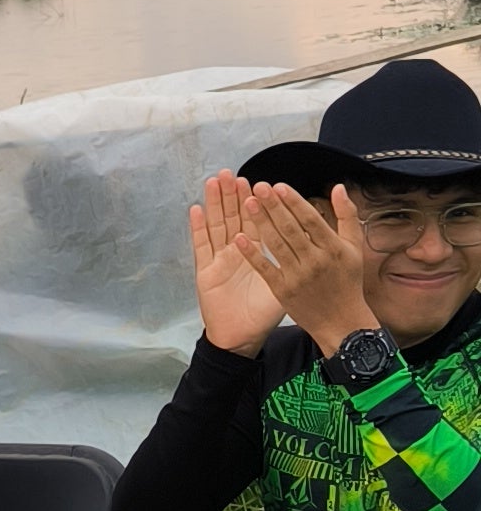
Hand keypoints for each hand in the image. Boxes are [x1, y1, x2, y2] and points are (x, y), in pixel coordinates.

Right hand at [188, 171, 281, 355]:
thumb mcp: (285, 285)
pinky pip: (201, 246)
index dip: (259, 203)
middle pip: (234, 217)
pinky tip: (196, 209)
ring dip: (216, 203)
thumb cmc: (264, 314)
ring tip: (215, 181)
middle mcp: (237, 252)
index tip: (260, 182)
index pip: (259, 221)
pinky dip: (198, 228)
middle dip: (234, 195)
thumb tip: (314, 240)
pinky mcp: (205, 271)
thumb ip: (296, 262)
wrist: (242, 337)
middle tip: (233, 173)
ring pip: (217, 225)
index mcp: (258, 253)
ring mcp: (219, 260)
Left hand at [231, 181, 377, 356]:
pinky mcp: (283, 290)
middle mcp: (315, 261)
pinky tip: (239, 238)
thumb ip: (347, 216)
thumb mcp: (354, 247)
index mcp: (333, 248)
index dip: (293, 201)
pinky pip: (265, 268)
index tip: (278, 186)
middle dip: (273, 206)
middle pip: (290, 228)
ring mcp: (298, 276)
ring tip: (247, 203)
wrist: (341, 322)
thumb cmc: (347, 282)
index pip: (310, 219)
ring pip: (276, 245)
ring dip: (260, 223)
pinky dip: (252, 254)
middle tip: (258, 187)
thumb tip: (338, 187)